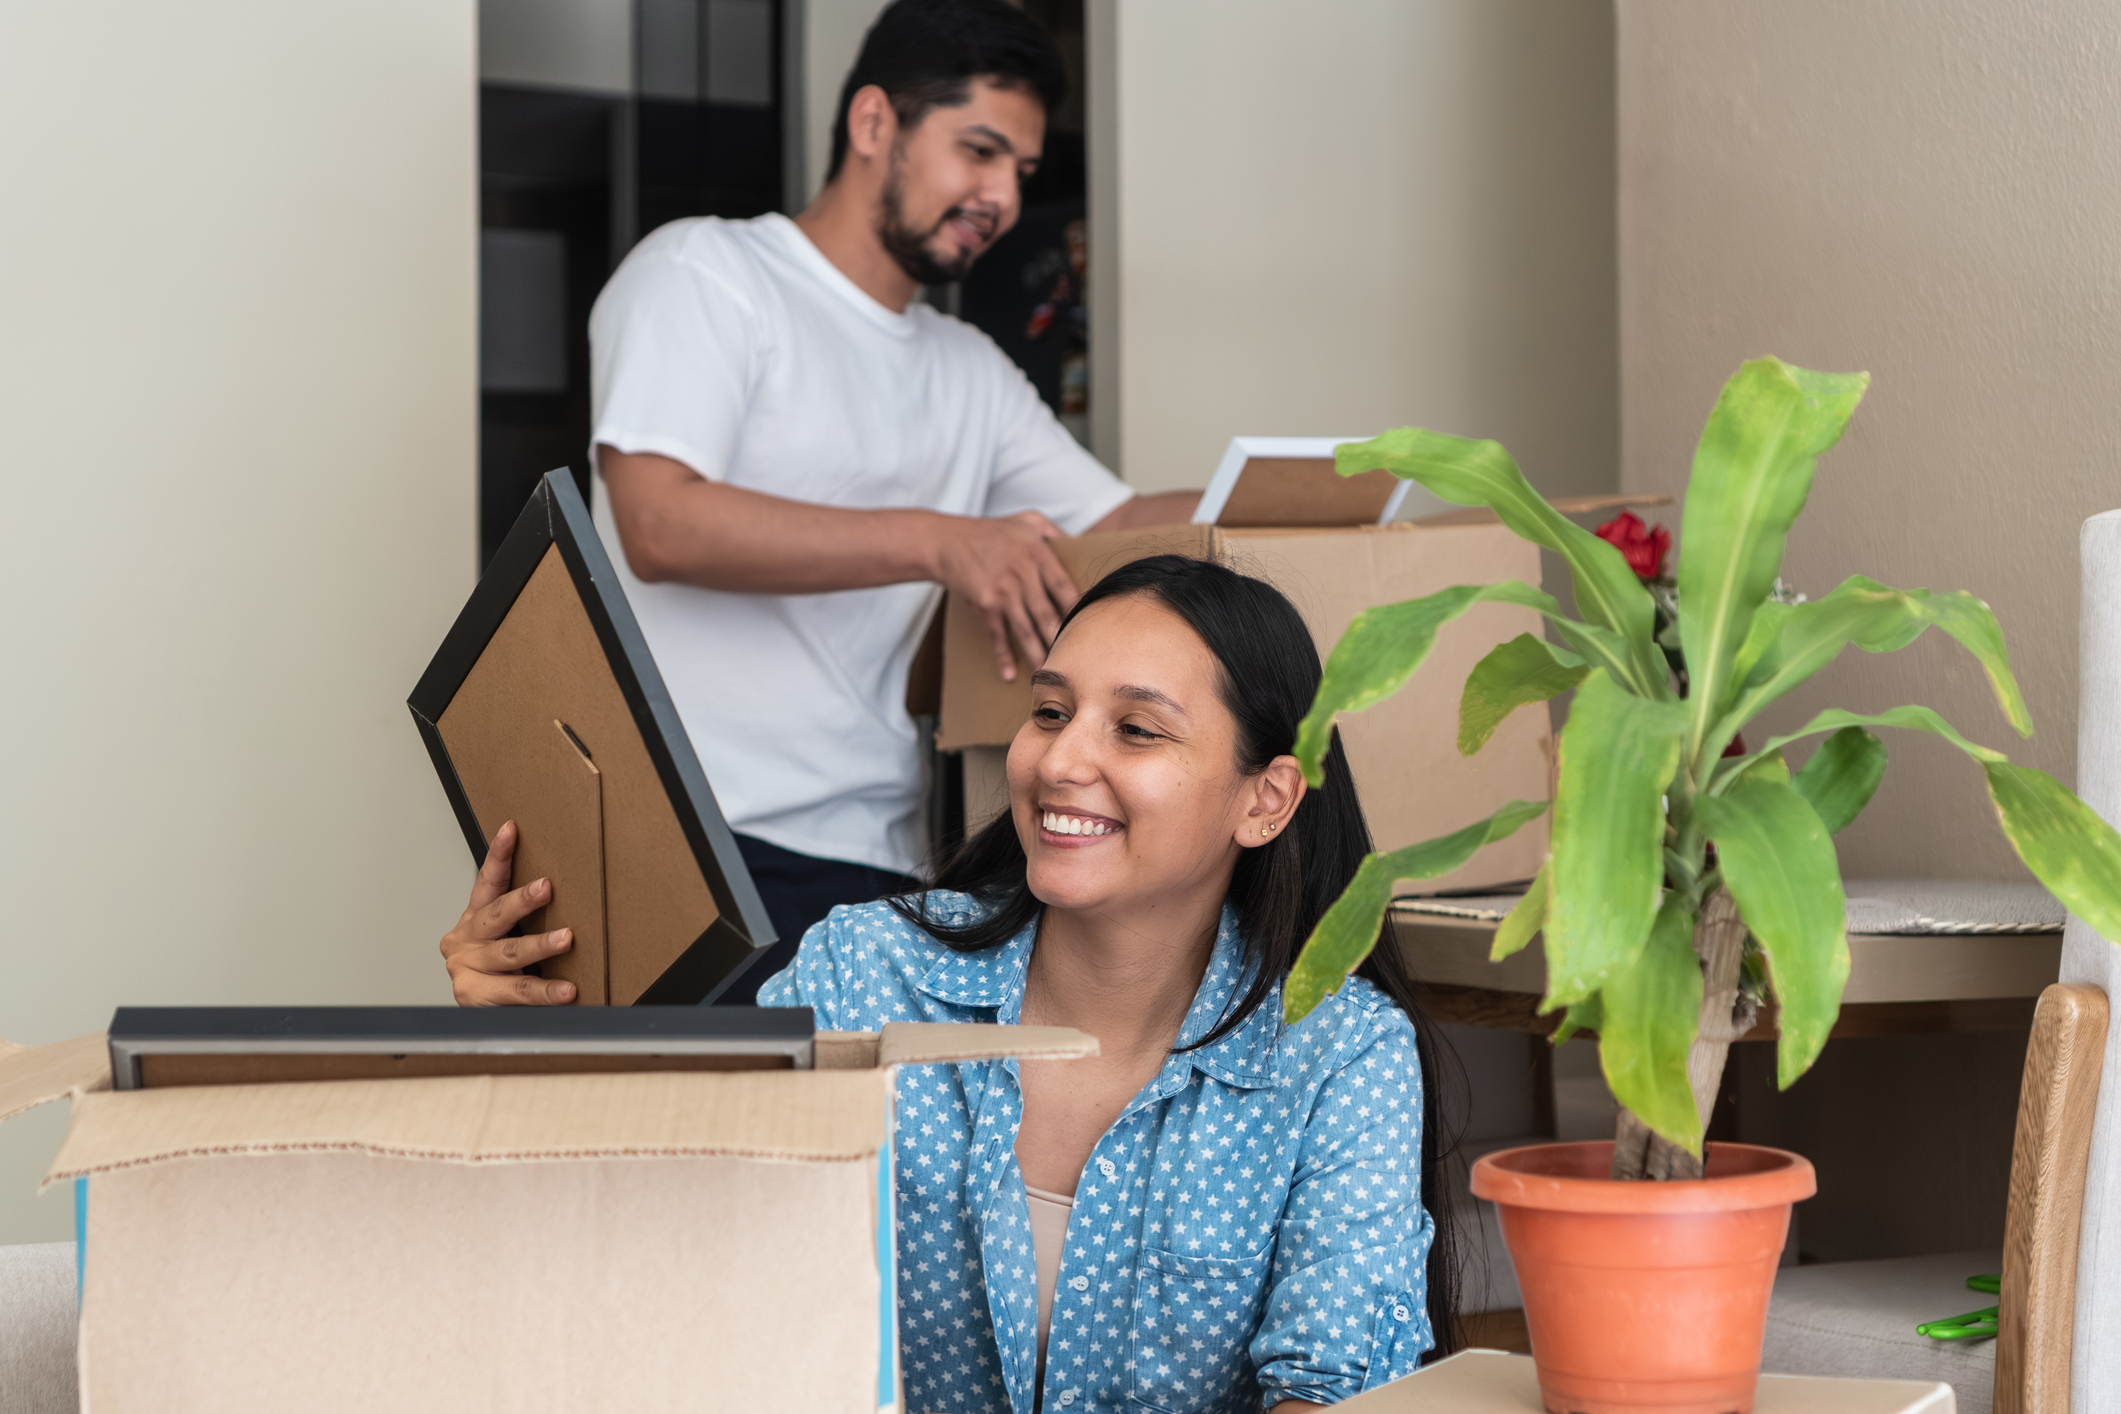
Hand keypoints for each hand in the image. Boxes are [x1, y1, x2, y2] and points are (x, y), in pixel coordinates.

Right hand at [439, 820, 576, 1004]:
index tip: (511, 830)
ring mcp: (467, 969)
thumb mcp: (505, 938)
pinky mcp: (474, 996)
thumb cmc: (493, 971)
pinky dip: (545, 991)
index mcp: (473, 921)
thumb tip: (563, 891)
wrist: (471, 1017)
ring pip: (509, 954)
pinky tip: (566, 990)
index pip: (487, 883)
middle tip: (546, 887)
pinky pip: (517, 992)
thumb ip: (521, 920)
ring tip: (566, 938)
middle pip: (496, 916)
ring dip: (540, 946)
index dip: (498, 856)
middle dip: (522, 900)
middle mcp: (465, 941)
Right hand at [929, 510, 1077, 680]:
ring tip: (1050, 672)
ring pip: (1027, 630)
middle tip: (1075, 660)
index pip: (1064, 587)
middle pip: (1048, 615)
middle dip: (1061, 639)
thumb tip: (1078, 546)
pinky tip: (1010, 674)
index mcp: (1037, 554)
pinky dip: (1003, 656)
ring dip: (1039, 653)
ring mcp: (1003, 592)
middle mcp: (1022, 575)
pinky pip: (998, 634)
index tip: (1089, 626)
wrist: (947, 542)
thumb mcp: (1028, 520)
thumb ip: (1055, 532)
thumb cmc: (990, 531)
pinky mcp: (986, 605)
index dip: (1077, 609)